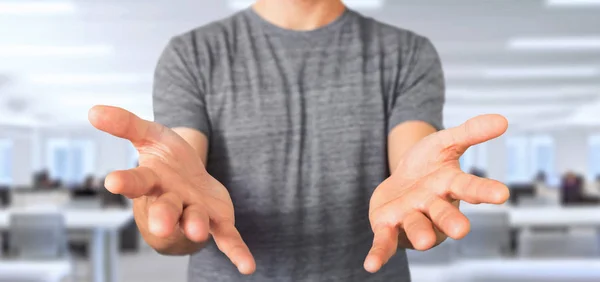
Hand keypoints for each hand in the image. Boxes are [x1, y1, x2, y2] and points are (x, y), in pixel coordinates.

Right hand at [88, 106, 255, 273]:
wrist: (189, 179)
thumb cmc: (166, 160)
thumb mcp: (149, 134)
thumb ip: (125, 124)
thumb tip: (93, 110)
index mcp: (152, 180)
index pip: (137, 180)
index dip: (126, 181)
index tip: (113, 181)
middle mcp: (171, 200)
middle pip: (166, 209)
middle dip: (164, 216)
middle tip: (162, 224)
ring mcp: (194, 212)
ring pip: (194, 220)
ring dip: (196, 226)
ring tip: (198, 231)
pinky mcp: (217, 222)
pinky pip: (227, 239)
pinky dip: (237, 252)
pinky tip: (247, 267)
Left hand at [364, 114, 509, 272]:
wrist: (401, 179)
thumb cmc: (427, 165)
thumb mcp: (444, 142)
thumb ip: (470, 132)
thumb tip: (503, 120)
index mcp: (449, 185)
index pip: (470, 187)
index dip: (484, 191)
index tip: (502, 194)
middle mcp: (433, 206)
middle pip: (444, 214)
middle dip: (452, 221)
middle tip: (462, 231)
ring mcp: (411, 218)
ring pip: (418, 227)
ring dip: (421, 234)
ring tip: (425, 241)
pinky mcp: (388, 226)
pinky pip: (385, 242)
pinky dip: (379, 254)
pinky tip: (371, 265)